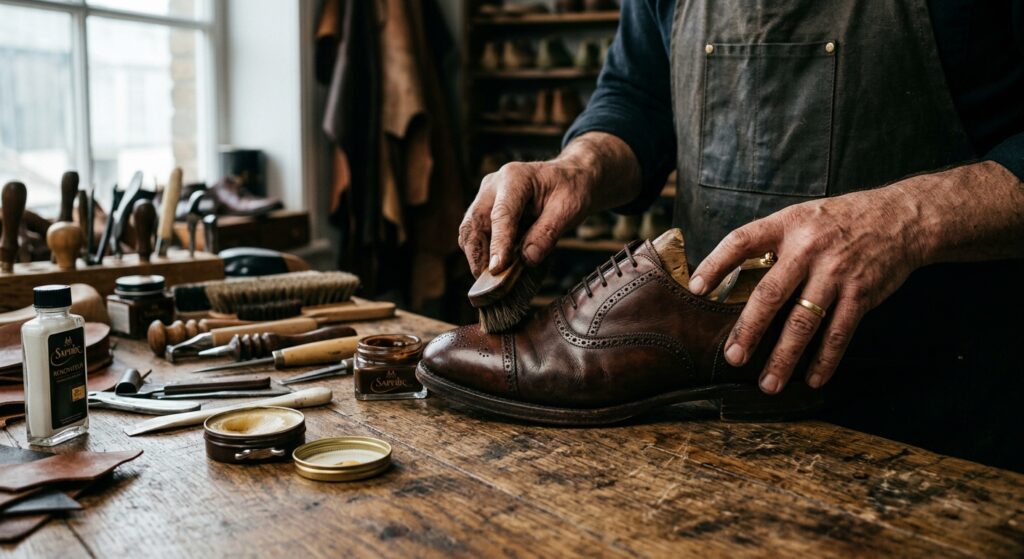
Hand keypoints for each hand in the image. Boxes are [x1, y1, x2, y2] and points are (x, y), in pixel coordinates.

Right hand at [458, 132, 641, 276]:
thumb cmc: (571, 189)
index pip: (501, 214)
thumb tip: (527, 259)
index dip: (498, 244)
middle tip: (488, 283)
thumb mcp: (569, 209)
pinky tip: (494, 269)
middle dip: (477, 254)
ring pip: (470, 230)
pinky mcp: (486, 210)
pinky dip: (481, 253)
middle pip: (474, 222)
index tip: (497, 269)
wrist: (570, 178)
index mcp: (515, 178)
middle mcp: (493, 186)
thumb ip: (547, 233)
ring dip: (476, 256)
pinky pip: (476, 234)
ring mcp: (486, 197)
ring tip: (490, 281)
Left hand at [688, 183, 930, 394]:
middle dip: (749, 329)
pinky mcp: (861, 293)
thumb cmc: (839, 221)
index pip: (742, 240)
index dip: (717, 263)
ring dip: (784, 357)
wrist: (901, 218)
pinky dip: (825, 360)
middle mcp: (808, 248)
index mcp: (787, 225)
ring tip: (768, 383)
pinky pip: (838, 332)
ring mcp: (836, 272)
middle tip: (733, 357)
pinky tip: (813, 379)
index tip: (696, 288)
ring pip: (804, 322)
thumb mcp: (801, 218)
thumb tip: (733, 279)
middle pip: (770, 293)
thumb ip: (772, 244)